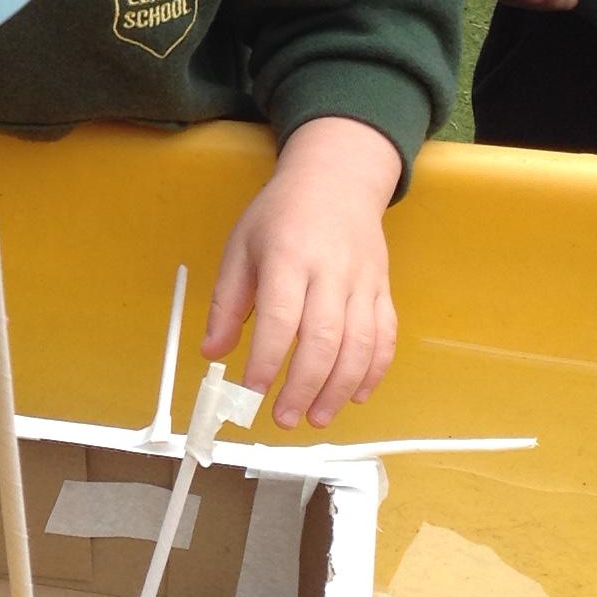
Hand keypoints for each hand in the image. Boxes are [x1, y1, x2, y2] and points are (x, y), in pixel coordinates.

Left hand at [202, 118, 401, 429]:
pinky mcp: (383, 290)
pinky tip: (353, 395)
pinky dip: (373, 371)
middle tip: (284, 418)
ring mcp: (363, 281)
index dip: (267, 359)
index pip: (280, 317)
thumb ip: (227, 302)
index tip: (251, 391)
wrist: (338, 179)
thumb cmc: (281, 215)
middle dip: (304, 386)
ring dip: (339, 388)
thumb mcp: (241, 247)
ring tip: (317, 417)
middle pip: (324, 338)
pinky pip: (385, 336)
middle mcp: (331, 271)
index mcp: (288, 256)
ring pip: (360, 344)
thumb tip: (212, 352)